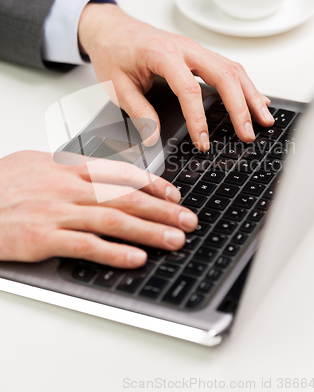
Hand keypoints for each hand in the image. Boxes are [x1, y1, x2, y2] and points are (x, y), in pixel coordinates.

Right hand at [0, 151, 197, 267]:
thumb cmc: (5, 185)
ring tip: (174, 239)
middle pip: (126, 197)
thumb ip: (73, 169)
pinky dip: (114, 252)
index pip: (122, 173)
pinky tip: (136, 257)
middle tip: (187, 219)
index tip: (174, 195)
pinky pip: (86, 245)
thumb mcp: (40, 164)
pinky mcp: (43, 238)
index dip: (153, 184)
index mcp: (69, 168)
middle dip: (162, 209)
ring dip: (149, 231)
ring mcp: (57, 213)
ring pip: (113, 220)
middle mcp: (68, 188)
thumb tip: (104, 174)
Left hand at [78, 4, 273, 150]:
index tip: (203, 142)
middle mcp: (186, 48)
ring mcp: (195, 49)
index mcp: (164, 54)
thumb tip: (153, 138)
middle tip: (249, 133)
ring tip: (264, 118)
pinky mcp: (198, 54)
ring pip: (232, 70)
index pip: (190, 90)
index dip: (199, 120)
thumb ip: (138, 112)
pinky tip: (255, 99)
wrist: (111, 27)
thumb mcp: (117, 85)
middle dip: (241, 107)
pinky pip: (227, 67)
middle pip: (224, 76)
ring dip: (251, 94)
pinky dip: (244, 85)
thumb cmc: (113, 51)